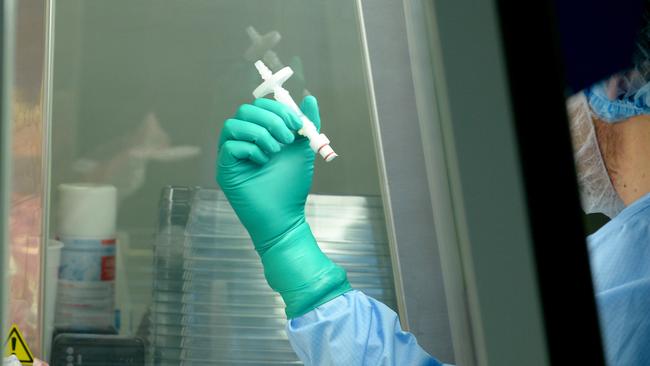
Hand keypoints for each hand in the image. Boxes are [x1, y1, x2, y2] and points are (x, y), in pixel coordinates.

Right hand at [216, 96, 318, 251]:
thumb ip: (307, 123)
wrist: (285, 215)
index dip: (278, 109)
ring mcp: (231, 155)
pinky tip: (262, 163)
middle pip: (245, 110)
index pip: (260, 106)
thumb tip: (309, 98)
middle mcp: (242, 140)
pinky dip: (250, 150)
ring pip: (234, 124)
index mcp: (259, 133)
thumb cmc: (291, 185)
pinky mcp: (224, 169)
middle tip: (287, 139)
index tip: (296, 124)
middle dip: (270, 120)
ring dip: (260, 134)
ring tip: (275, 152)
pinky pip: (229, 146)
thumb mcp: (304, 148)